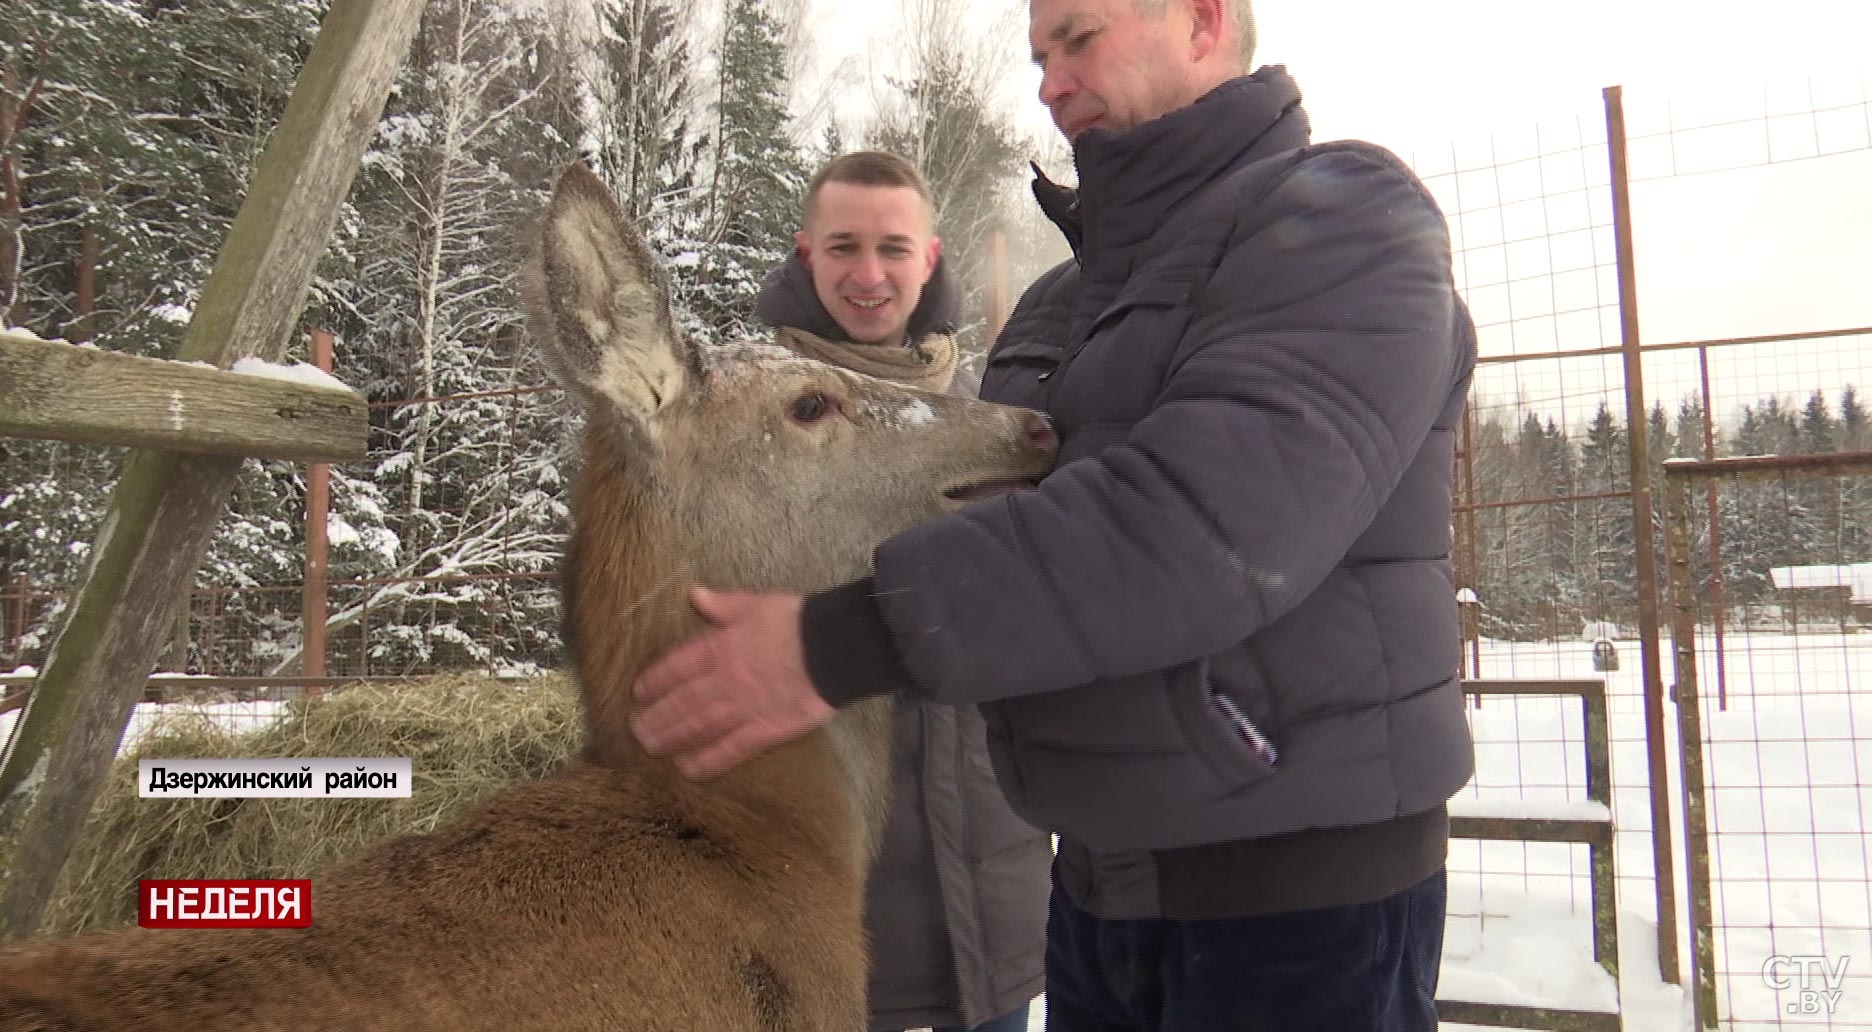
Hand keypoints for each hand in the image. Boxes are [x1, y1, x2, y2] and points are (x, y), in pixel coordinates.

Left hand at [629, 586, 834, 779]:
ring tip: (651, 748)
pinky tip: (688, 770)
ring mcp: (744, 708)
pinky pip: (731, 749)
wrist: (834, 648)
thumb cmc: (796, 621)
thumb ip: (722, 604)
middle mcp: (725, 682)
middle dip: (656, 717)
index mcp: (720, 648)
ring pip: (699, 728)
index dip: (654, 681)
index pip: (676, 667)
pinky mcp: (765, 730)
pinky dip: (708, 761)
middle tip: (635, 730)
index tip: (638, 694)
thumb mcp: (755, 603)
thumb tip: (695, 594)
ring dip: (672, 739)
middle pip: (682, 703)